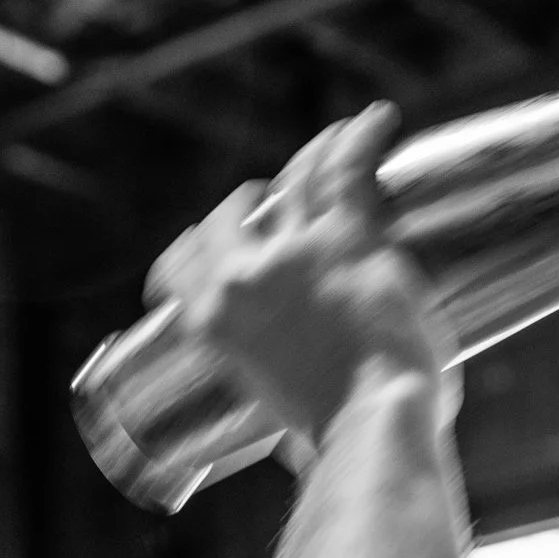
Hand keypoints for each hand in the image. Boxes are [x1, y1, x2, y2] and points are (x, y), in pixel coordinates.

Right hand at [145, 103, 460, 449]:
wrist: (371, 423)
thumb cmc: (335, 437)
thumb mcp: (275, 421)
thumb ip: (277, 403)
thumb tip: (292, 437)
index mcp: (210, 324)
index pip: (178, 262)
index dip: (194, 249)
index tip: (207, 244)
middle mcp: (240, 277)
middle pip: (230, 216)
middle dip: (248, 205)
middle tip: (278, 202)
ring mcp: (293, 251)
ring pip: (293, 182)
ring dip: (310, 156)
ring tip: (331, 142)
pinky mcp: (348, 236)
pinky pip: (346, 168)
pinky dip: (361, 137)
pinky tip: (380, 120)